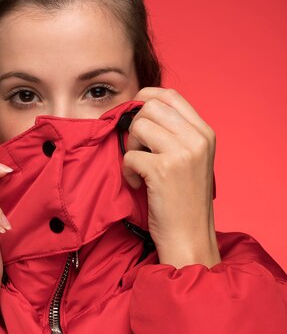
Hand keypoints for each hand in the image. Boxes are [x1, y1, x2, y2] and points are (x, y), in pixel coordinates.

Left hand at [122, 87, 220, 267]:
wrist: (190, 238)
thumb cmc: (184, 201)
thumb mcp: (191, 160)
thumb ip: (175, 134)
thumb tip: (142, 109)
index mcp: (205, 133)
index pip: (171, 96)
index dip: (146, 97)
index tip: (135, 112)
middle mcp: (197, 139)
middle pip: (151, 107)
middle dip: (136, 126)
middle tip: (139, 150)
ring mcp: (182, 153)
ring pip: (139, 126)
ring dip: (131, 147)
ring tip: (139, 168)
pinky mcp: (163, 170)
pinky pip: (130, 155)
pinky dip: (128, 171)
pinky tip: (139, 184)